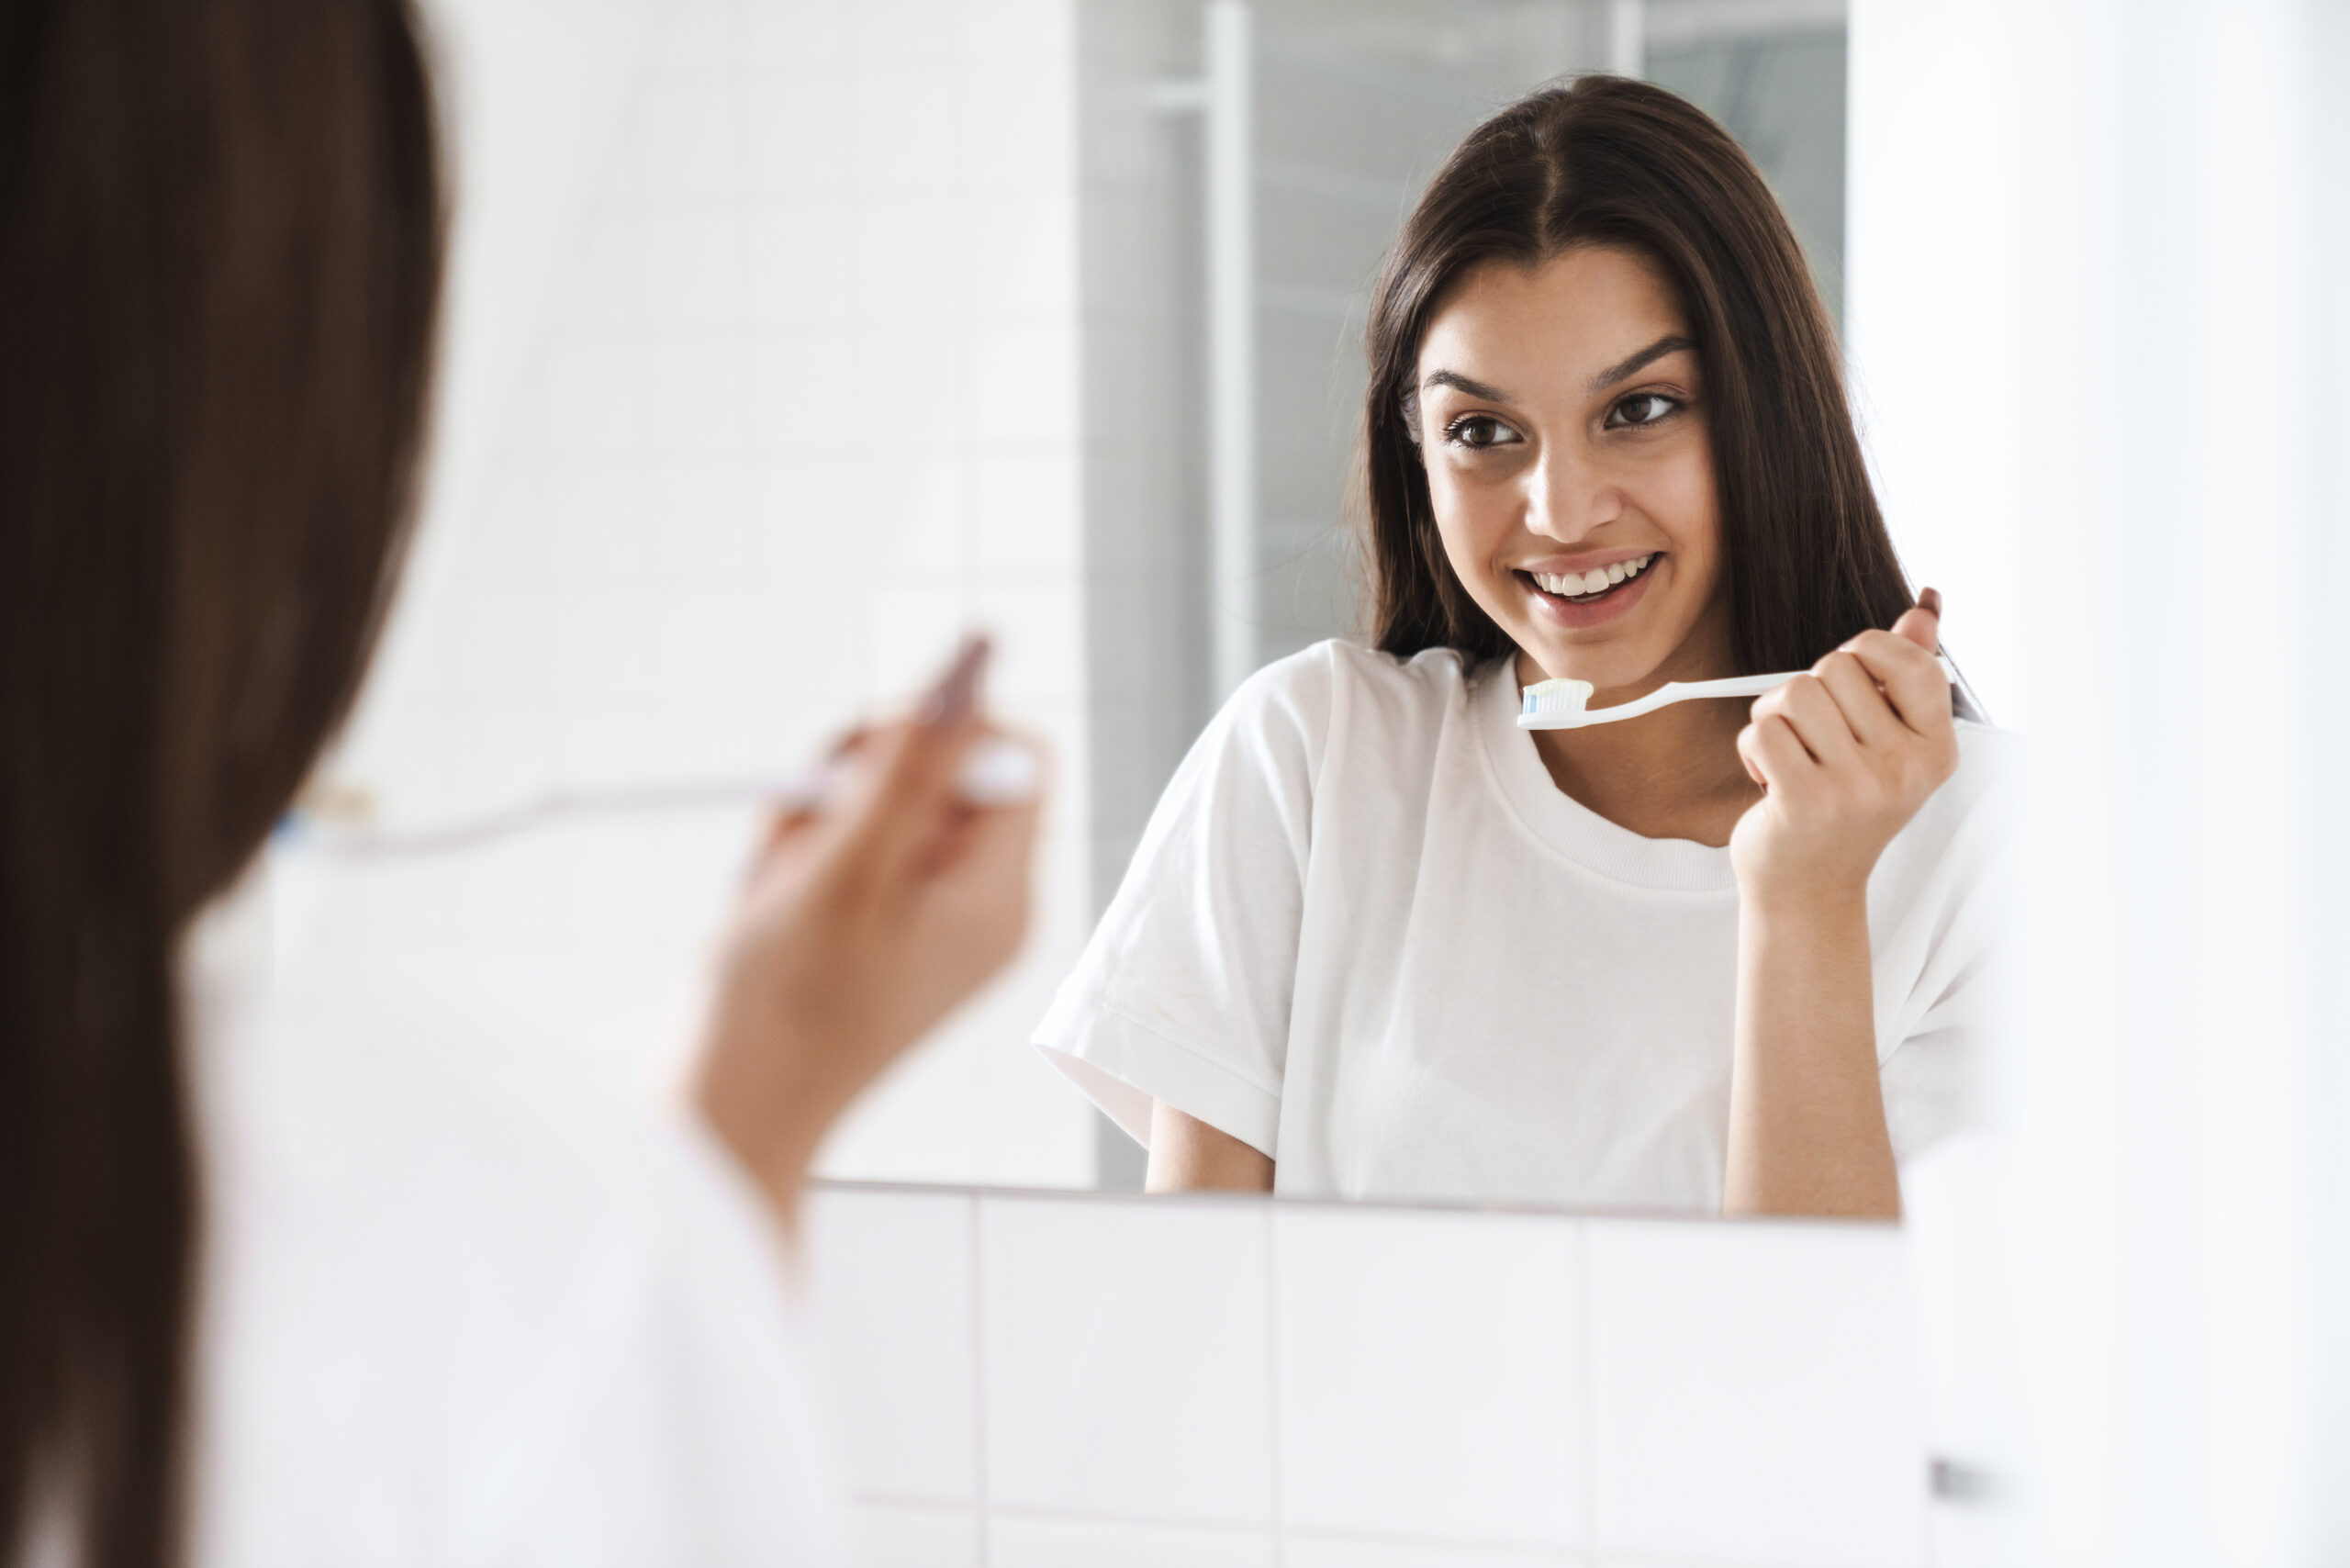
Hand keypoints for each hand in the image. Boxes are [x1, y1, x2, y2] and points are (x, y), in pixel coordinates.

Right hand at [691, 640, 1042, 1218]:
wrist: (723, 1120)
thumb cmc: (777, 1008)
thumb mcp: (843, 861)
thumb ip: (912, 757)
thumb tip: (978, 654)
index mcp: (1002, 896)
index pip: (1011, 751)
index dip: (934, 733)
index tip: (860, 769)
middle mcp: (984, 908)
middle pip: (941, 772)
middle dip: (853, 784)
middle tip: (796, 840)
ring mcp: (932, 925)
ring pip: (880, 806)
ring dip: (812, 821)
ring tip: (772, 886)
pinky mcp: (881, 935)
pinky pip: (851, 852)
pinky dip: (799, 860)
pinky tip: (766, 904)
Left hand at [1728, 591, 1958, 908]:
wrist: (1808, 889)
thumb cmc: (1843, 805)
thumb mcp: (1885, 742)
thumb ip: (1905, 674)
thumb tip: (1925, 606)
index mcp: (1936, 749)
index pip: (1909, 658)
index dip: (1867, 653)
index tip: (1853, 688)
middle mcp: (1905, 769)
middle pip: (1837, 667)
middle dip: (1810, 693)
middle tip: (1814, 743)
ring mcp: (1858, 788)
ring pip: (1795, 692)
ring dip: (1776, 719)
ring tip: (1790, 759)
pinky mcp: (1806, 801)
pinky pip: (1762, 729)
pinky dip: (1751, 748)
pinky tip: (1768, 782)